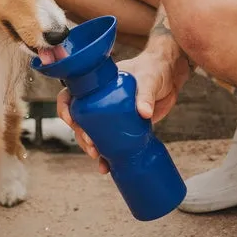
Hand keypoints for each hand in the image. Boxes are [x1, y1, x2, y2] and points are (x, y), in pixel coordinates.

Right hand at [56, 49, 189, 173]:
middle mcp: (100, 99)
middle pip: (80, 118)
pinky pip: (110, 141)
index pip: (72, 93)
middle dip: (80, 135)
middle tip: (91, 146)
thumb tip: (144, 113)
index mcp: (98, 84)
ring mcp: (111, 114)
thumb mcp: (148, 79)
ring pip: (92, 133)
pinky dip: (107, 155)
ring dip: (90, 147)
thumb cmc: (154, 69)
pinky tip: (108, 167)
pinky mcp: (123, 126)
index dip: (65, 106)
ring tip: (98, 158)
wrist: (170, 76)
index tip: (70, 120)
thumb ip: (146, 94)